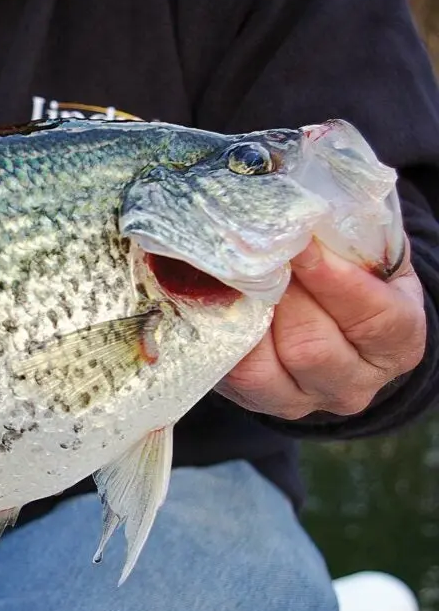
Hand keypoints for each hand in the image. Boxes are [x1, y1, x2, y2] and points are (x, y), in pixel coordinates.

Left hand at [215, 237, 425, 420]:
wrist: (332, 324)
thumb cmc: (353, 278)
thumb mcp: (368, 257)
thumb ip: (350, 239)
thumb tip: (305, 210)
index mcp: (397, 343)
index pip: (376, 319)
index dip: (337, 281)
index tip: (303, 246)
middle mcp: (353, 383)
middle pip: (312, 347)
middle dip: (281, 296)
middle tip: (259, 257)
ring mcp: (301, 400)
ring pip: (265, 368)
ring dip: (245, 318)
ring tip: (234, 277)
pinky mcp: (255, 401)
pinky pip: (231, 374)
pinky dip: (218, 335)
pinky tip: (213, 301)